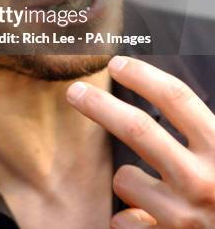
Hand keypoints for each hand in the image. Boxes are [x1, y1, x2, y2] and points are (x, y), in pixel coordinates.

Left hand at [67, 56, 214, 227]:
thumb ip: (203, 129)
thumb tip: (162, 95)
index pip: (176, 98)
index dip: (142, 76)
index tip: (116, 64)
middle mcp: (202, 180)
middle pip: (137, 129)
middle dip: (99, 106)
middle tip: (75, 91)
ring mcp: (184, 216)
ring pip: (125, 179)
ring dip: (127, 178)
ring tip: (148, 191)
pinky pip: (124, 221)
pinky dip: (127, 217)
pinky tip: (146, 219)